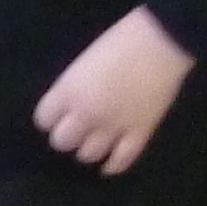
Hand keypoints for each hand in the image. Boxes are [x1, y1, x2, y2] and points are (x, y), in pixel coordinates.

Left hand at [36, 5, 196, 173]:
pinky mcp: (139, 134)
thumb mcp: (84, 61)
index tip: (57, 115)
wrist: (162, 41)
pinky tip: (109, 164)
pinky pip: (121, 161)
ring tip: (95, 140)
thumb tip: (70, 105)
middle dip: (66, 136)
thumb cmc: (121, 39)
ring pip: (88, 155)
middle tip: (76, 128)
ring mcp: (113, 126)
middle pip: (62, 142)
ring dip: (89, 148)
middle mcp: (86, 113)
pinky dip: (113, 165)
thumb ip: (73, 86)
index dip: (50, 118)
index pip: (44, 120)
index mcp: (70, 91)